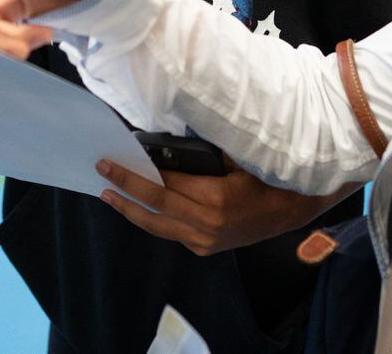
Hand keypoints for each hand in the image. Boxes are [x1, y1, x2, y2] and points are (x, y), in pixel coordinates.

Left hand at [96, 158, 357, 256]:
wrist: (291, 211)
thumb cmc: (268, 177)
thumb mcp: (242, 158)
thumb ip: (209, 152)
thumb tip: (171, 141)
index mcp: (217, 200)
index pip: (167, 184)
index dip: (140, 170)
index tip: (118, 156)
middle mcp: (207, 225)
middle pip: (155, 205)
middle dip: (125, 186)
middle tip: (101, 171)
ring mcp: (205, 242)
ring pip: (158, 226)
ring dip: (130, 209)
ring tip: (107, 194)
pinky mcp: (205, 249)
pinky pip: (172, 232)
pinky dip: (153, 219)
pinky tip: (137, 206)